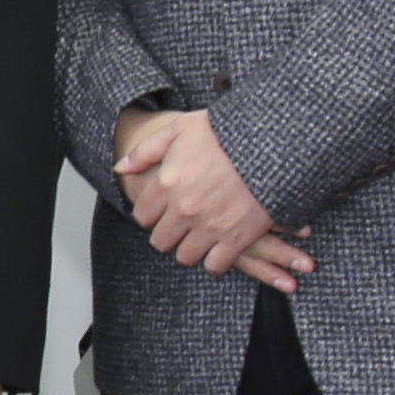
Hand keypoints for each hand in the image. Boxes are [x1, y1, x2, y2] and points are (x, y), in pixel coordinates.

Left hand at [118, 107, 311, 290]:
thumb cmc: (226, 132)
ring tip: (198, 239)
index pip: (143, 215)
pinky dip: (215, 260)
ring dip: (190, 249)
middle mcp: (184, 209)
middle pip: (161, 240)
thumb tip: (121, 168)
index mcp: (167, 184)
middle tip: (179, 228)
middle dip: (168, 234)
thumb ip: (146, 152)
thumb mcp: (179, 129)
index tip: (161, 212)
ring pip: (185, 256)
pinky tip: (219, 249)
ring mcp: (210, 226)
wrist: (273, 143)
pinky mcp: (237, 238)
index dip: (150, 215)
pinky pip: (216, 265)